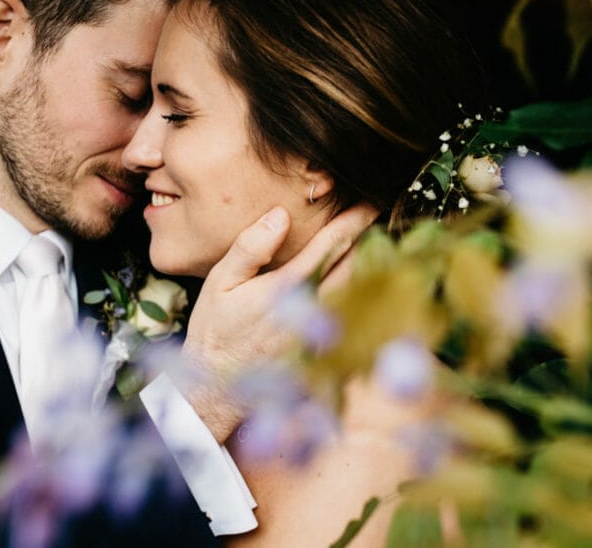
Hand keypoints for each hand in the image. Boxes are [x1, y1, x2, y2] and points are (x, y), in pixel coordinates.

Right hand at [180, 203, 377, 442]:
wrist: (217, 388)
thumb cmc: (216, 330)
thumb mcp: (220, 282)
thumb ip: (250, 247)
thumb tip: (280, 216)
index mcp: (290, 288)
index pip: (332, 245)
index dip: (354, 220)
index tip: (370, 201)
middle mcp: (315, 310)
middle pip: (356, 266)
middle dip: (368, 238)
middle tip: (375, 215)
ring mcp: (325, 333)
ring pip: (358, 291)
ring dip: (367, 264)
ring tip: (371, 241)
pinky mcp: (328, 350)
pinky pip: (352, 315)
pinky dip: (360, 294)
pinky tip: (359, 281)